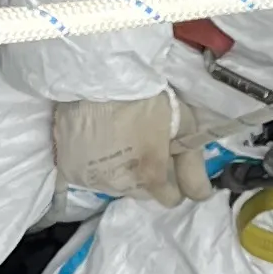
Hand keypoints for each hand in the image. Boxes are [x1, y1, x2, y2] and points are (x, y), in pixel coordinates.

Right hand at [52, 93, 208, 204]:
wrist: (95, 74)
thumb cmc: (144, 95)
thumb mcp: (181, 122)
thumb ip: (192, 163)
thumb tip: (202, 195)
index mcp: (149, 175)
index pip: (170, 199)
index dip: (175, 181)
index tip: (170, 160)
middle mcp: (120, 185)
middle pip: (143, 192)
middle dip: (147, 175)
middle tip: (143, 145)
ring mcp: (93, 179)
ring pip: (116, 185)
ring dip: (121, 171)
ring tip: (118, 141)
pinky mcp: (70, 170)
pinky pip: (91, 176)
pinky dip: (96, 164)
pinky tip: (98, 141)